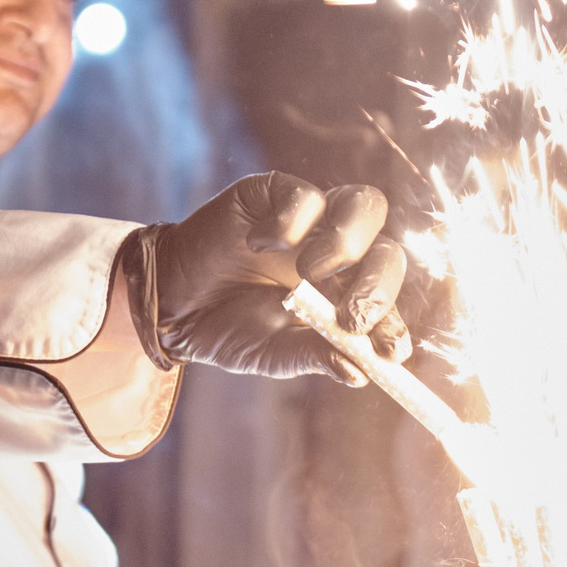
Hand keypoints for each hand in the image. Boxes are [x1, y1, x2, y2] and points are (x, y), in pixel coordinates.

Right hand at [117, 173, 408, 381]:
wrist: (171, 304)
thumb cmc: (227, 329)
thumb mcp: (272, 353)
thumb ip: (314, 356)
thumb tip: (359, 374)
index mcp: (345, 292)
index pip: (387, 299)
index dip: (394, 322)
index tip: (390, 352)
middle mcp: (338, 252)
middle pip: (389, 250)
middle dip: (380, 286)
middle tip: (352, 317)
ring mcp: (312, 219)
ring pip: (365, 206)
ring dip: (347, 243)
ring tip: (309, 273)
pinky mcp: (275, 192)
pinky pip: (305, 194)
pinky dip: (290, 221)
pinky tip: (258, 245)